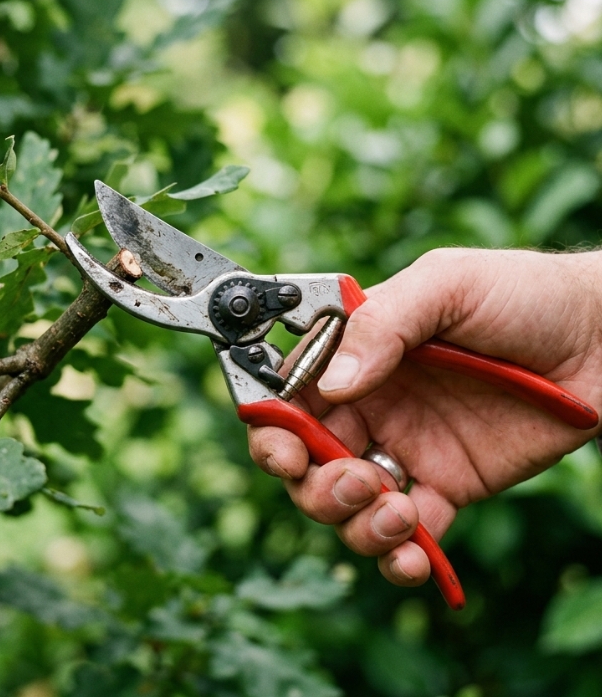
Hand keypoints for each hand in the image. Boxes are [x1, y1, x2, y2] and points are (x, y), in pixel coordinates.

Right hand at [248, 249, 601, 587]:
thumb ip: (383, 324)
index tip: (283, 449)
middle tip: (353, 480)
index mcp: (355, 355)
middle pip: (305, 461)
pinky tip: (413, 555)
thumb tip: (334, 383)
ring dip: (354, 522)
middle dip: (312, 484)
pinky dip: (399, 556)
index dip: (272, 428)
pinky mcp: (448, 486)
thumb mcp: (446, 284)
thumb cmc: (521, 294)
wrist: (601, 339)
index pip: (289, 396)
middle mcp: (370, 404)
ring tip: (397, 510)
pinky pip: (409, 535)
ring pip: (347, 505)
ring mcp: (406, 448)